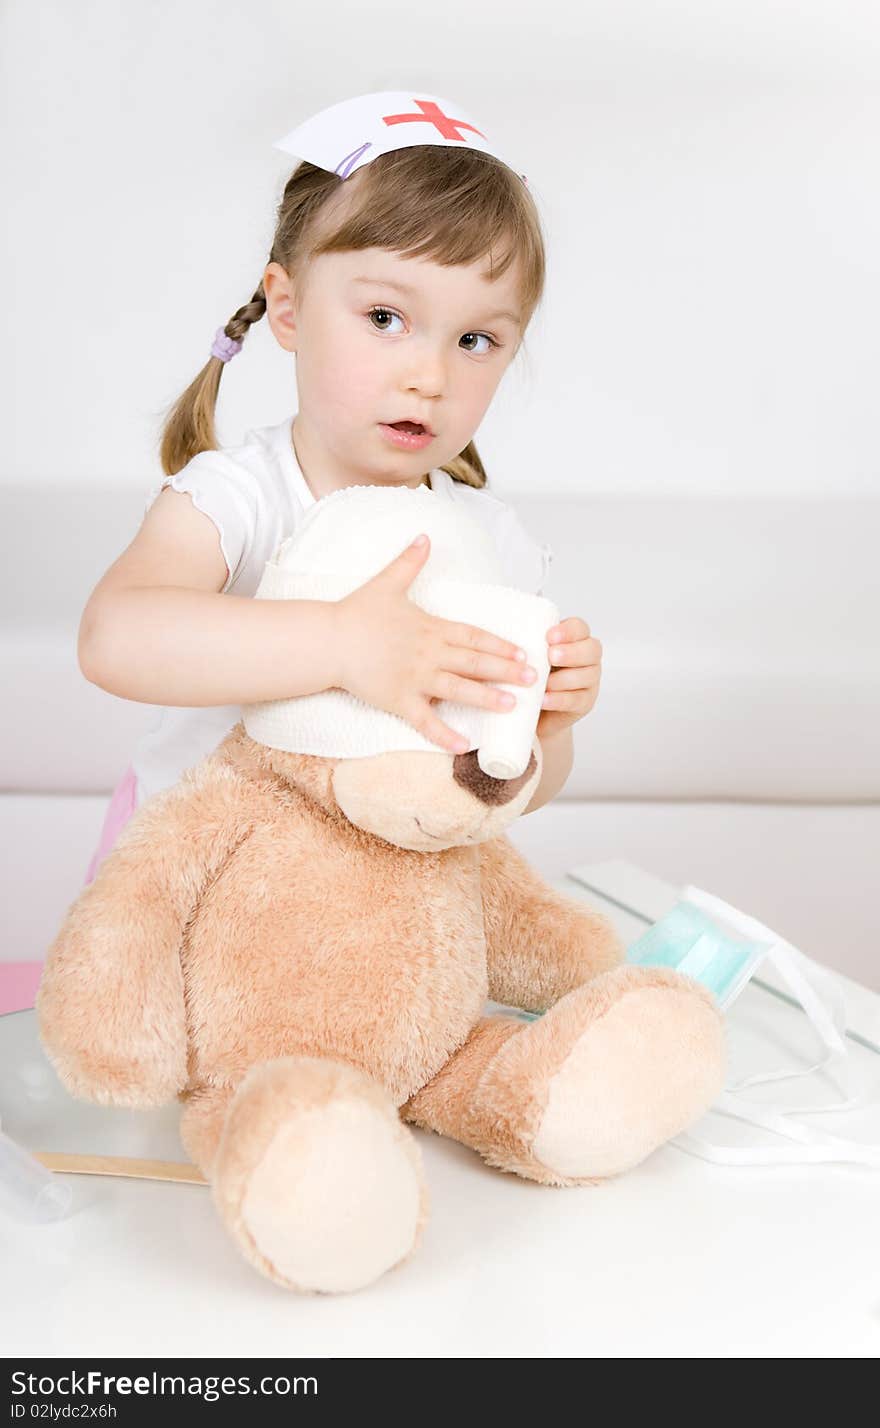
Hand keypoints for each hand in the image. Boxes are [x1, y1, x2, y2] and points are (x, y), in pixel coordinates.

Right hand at [333, 534, 539, 754]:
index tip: (524, 652)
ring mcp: (415, 678)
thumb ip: (410, 562)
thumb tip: (425, 536)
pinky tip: (465, 746)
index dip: (500, 645)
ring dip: (487, 698)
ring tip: (512, 706)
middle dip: (506, 671)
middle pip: (475, 662)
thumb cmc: (356, 613)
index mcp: (431, 628)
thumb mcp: (387, 582)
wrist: (328, 640)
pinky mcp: (398, 700)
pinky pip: (426, 722)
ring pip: (458, 690)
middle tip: (534, 679)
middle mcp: (429, 654)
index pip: (474, 636)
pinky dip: (445, 735)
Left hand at [536, 616, 602, 741]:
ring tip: (544, 682)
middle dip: (571, 653)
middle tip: (551, 656)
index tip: (549, 637)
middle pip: (592, 649)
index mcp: (575, 638)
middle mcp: (588, 656)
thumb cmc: (529, 671)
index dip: (568, 631)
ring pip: (587, 676)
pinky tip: (543, 699)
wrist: (530, 705)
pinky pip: (576, 700)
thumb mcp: (527, 653)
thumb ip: (527, 642)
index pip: (579, 628)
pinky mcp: (585, 702)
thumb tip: (509, 629)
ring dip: (563, 679)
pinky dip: (559, 699)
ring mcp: (590, 680)